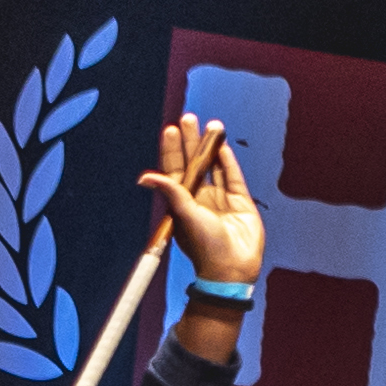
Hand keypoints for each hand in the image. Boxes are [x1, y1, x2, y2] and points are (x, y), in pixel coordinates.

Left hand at [147, 115, 264, 291]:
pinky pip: (232, 176)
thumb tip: (146, 177)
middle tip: (189, 118)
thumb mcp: (184, 215)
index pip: (174, 170)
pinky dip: (227, 161)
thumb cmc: (204, 246)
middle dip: (191, 141)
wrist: (232, 268)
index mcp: (182, 202)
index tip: (171, 129)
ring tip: (211, 125)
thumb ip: (172, 192)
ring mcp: (220, 199)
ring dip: (211, 146)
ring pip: (214, 166)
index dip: (172, 150)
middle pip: (193, 163)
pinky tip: (222, 146)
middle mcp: (199, 197)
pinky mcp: (240, 202)